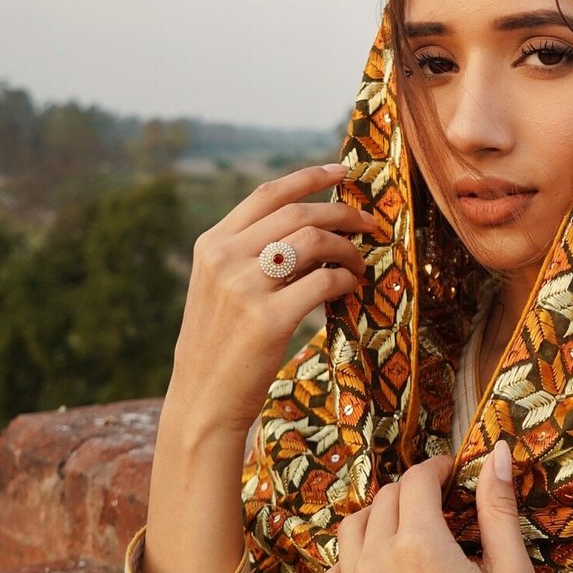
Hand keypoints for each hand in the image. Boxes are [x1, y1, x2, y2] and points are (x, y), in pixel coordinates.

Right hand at [164, 162, 380, 445]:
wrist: (203, 401)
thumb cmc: (219, 345)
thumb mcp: (218, 287)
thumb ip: (248, 253)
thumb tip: (308, 226)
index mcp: (211, 244)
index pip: (267, 194)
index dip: (310, 177)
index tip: (344, 171)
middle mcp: (224, 258)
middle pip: (297, 212)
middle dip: (342, 212)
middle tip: (370, 223)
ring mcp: (244, 287)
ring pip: (313, 241)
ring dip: (348, 248)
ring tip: (360, 263)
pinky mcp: (268, 319)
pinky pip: (324, 281)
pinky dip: (345, 279)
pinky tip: (350, 286)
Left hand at [320, 442, 545, 572]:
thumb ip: (499, 508)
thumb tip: (500, 452)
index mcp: (418, 546)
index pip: (416, 481)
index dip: (437, 468)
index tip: (453, 473)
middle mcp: (374, 565)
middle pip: (383, 500)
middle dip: (412, 493)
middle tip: (440, 504)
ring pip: (351, 531)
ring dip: (379, 519)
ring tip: (409, 532)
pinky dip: (355, 560)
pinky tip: (382, 571)